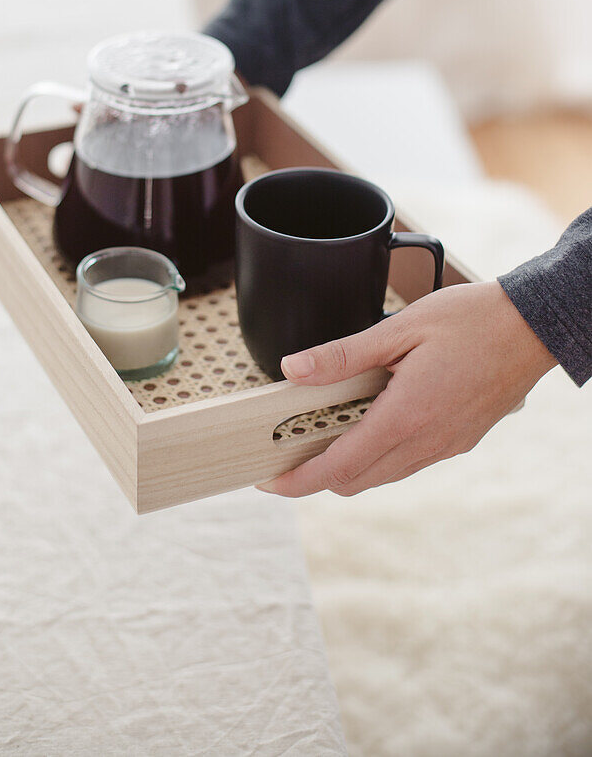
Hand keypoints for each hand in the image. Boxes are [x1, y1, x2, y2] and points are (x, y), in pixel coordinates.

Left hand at [258, 282, 555, 497]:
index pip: (339, 468)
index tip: (268, 481)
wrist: (533, 327)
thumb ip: (343, 355)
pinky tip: (368, 423)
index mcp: (406, 416)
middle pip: (356, 481)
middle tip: (287, 453)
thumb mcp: (399, 329)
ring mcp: (447, 446)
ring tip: (321, 435)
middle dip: (316, 476)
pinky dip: (378, 455)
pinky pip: (408, 462)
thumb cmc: (471, 320)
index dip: (298, 480)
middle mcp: (427, 442)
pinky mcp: (460, 440)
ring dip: (348, 466)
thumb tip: (293, 369)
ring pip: (383, 475)